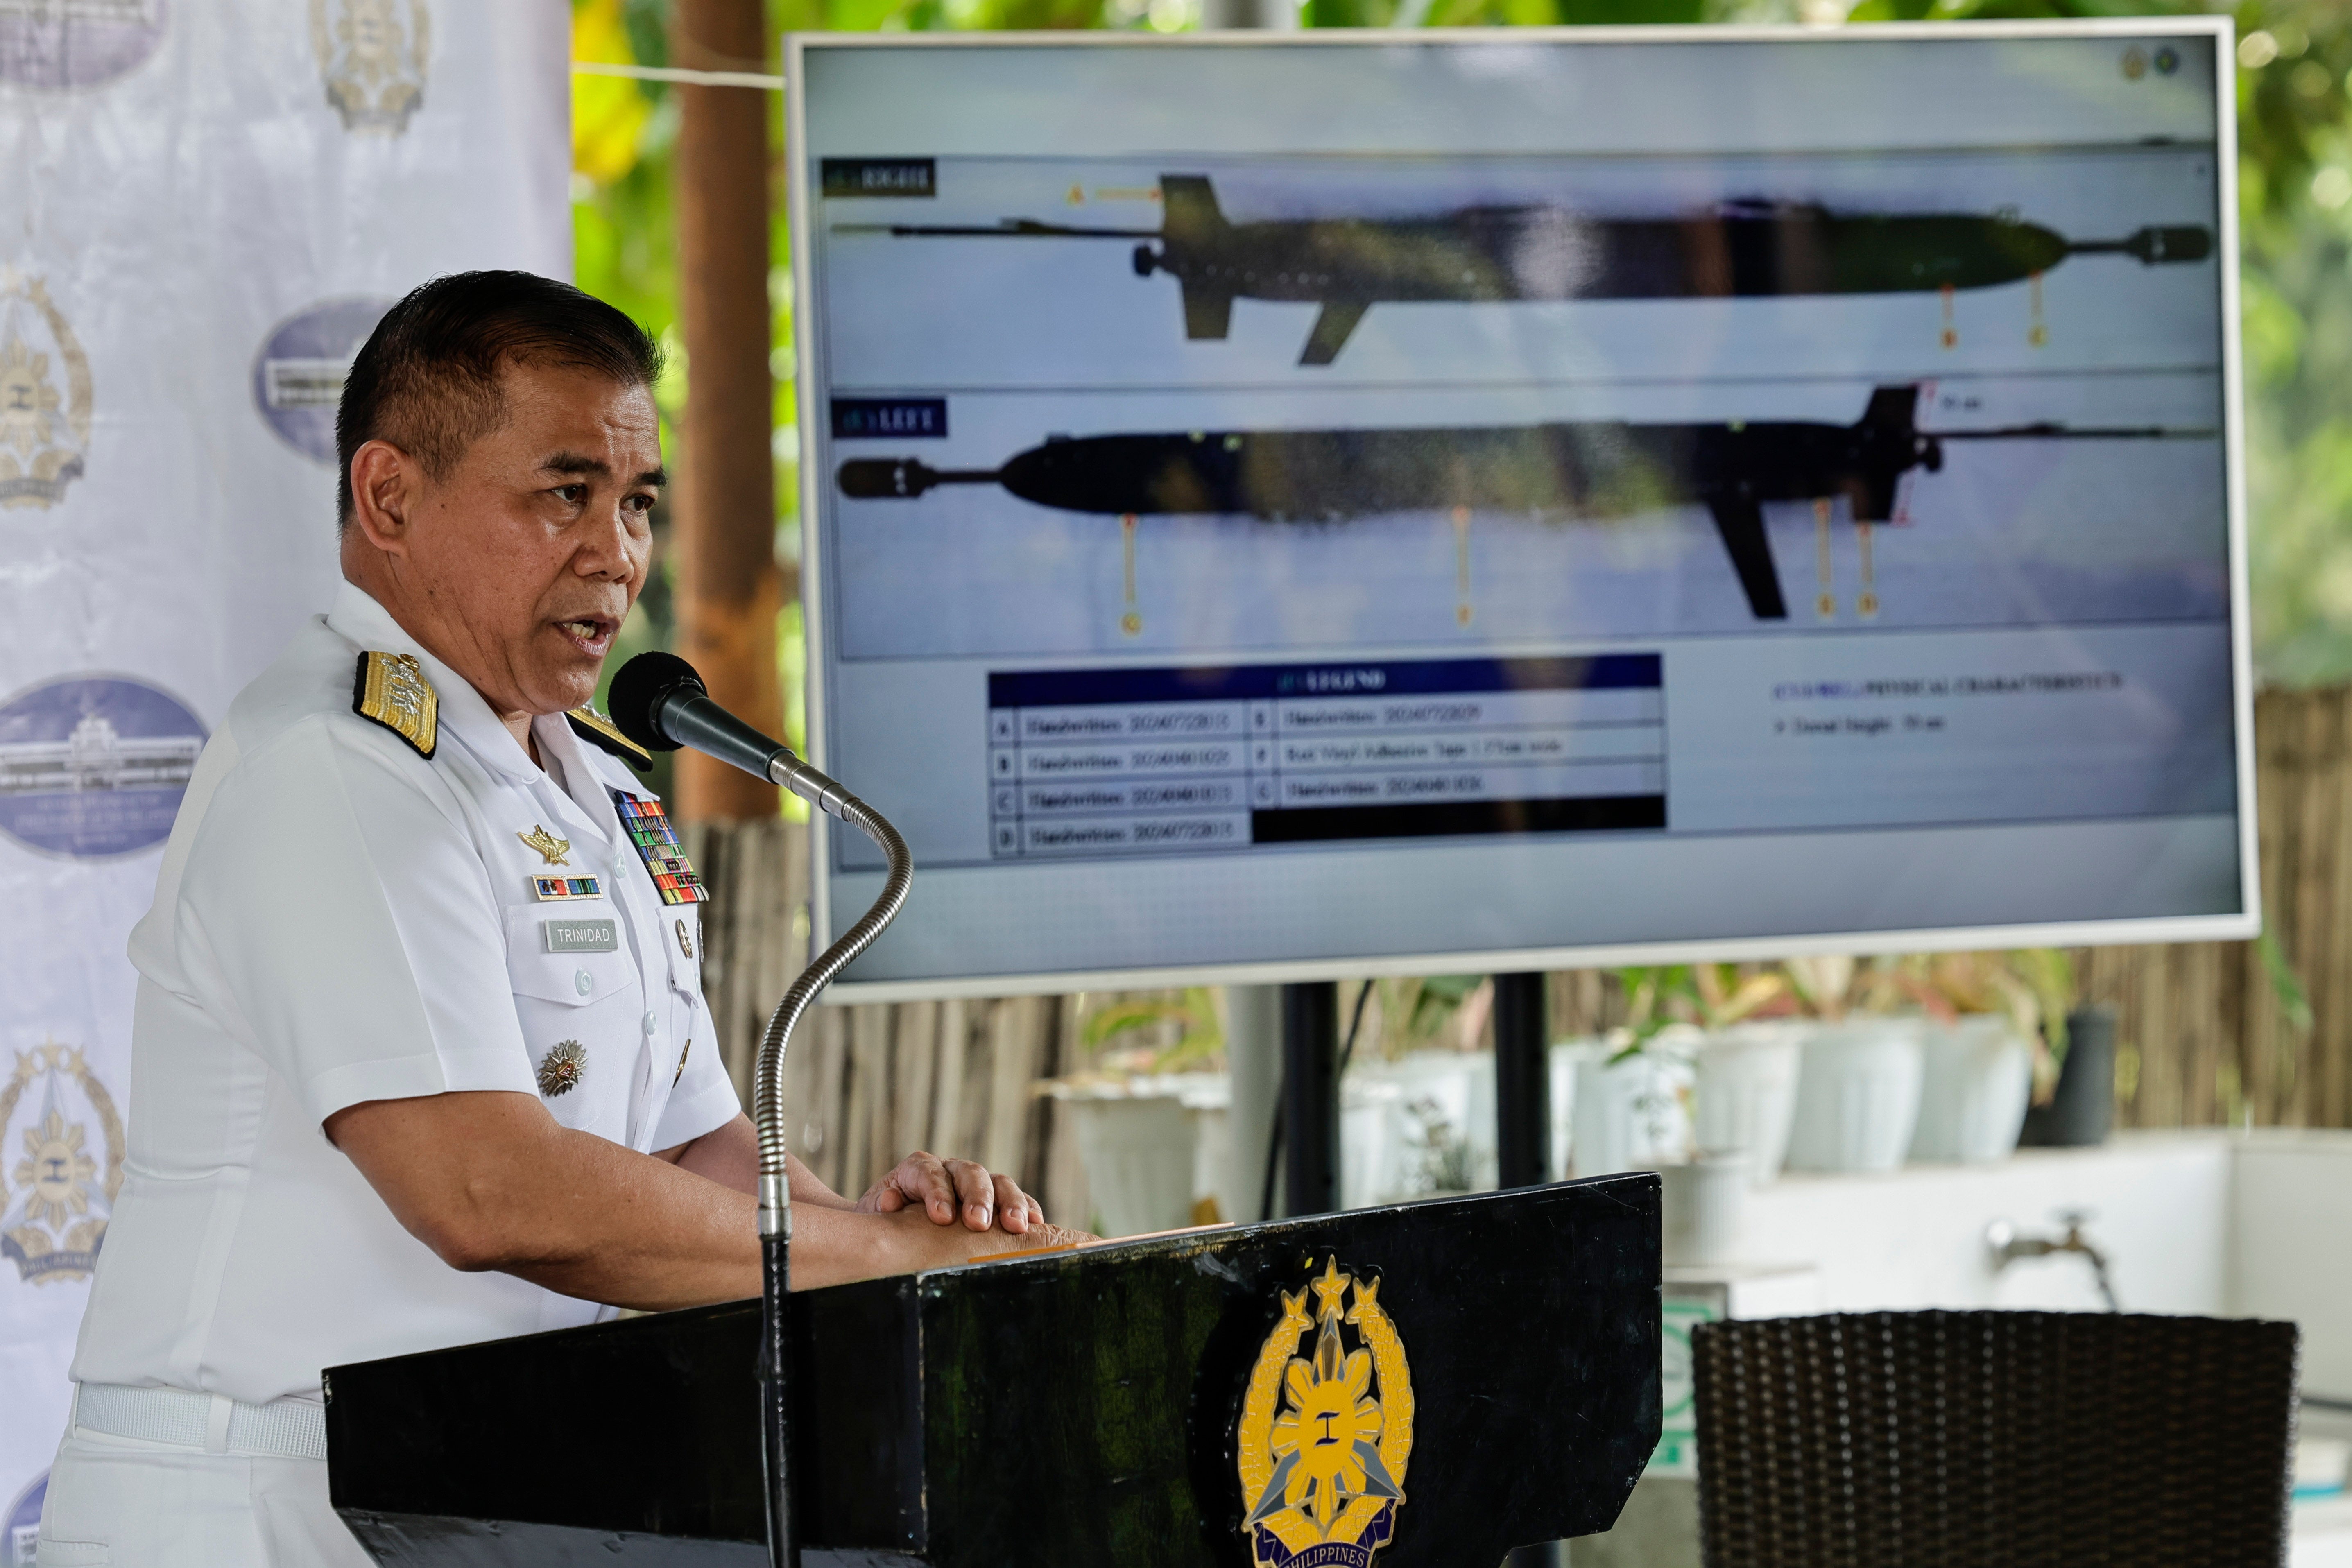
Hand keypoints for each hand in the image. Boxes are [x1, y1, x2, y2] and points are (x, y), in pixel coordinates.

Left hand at [858, 1150, 1044, 1234]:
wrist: (890, 1224)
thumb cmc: (882, 1221)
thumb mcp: (872, 1214)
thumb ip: (880, 1206)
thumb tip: (890, 1201)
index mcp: (917, 1169)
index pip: (929, 1173)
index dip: (938, 1192)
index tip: (942, 1218)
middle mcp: (949, 1169)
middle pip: (969, 1173)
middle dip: (977, 1197)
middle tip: (979, 1223)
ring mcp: (974, 1183)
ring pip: (997, 1182)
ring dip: (1009, 1203)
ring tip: (1016, 1226)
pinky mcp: (994, 1199)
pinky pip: (1015, 1198)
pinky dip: (1027, 1208)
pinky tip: (1035, 1226)